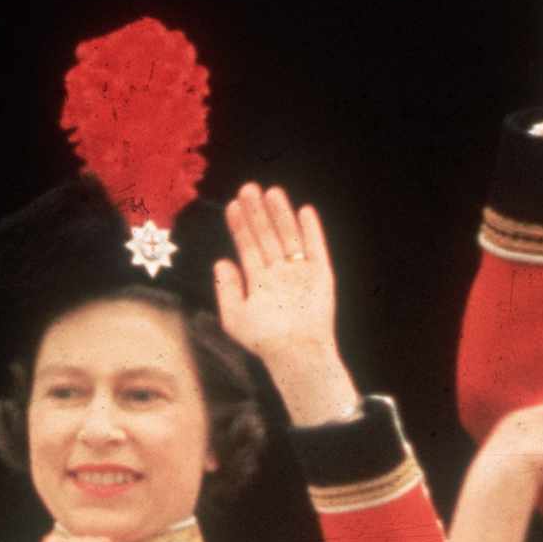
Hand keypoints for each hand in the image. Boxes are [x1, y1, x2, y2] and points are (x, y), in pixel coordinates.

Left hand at [214, 184, 359, 424]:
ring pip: (288, 237)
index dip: (240, 225)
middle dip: (257, 213)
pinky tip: (304, 210)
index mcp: (259, 281)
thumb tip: (221, 261)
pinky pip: (316, 248)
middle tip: (248, 188)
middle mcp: (279, 273)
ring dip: (281, 215)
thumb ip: (226, 289)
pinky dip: (311, 230)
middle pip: (266, 236)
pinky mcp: (321, 275)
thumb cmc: (264, 340)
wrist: (296, 353)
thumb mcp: (234, 317)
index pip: (247, 246)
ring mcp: (300, 273)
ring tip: (272, 192)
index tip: (232, 205)